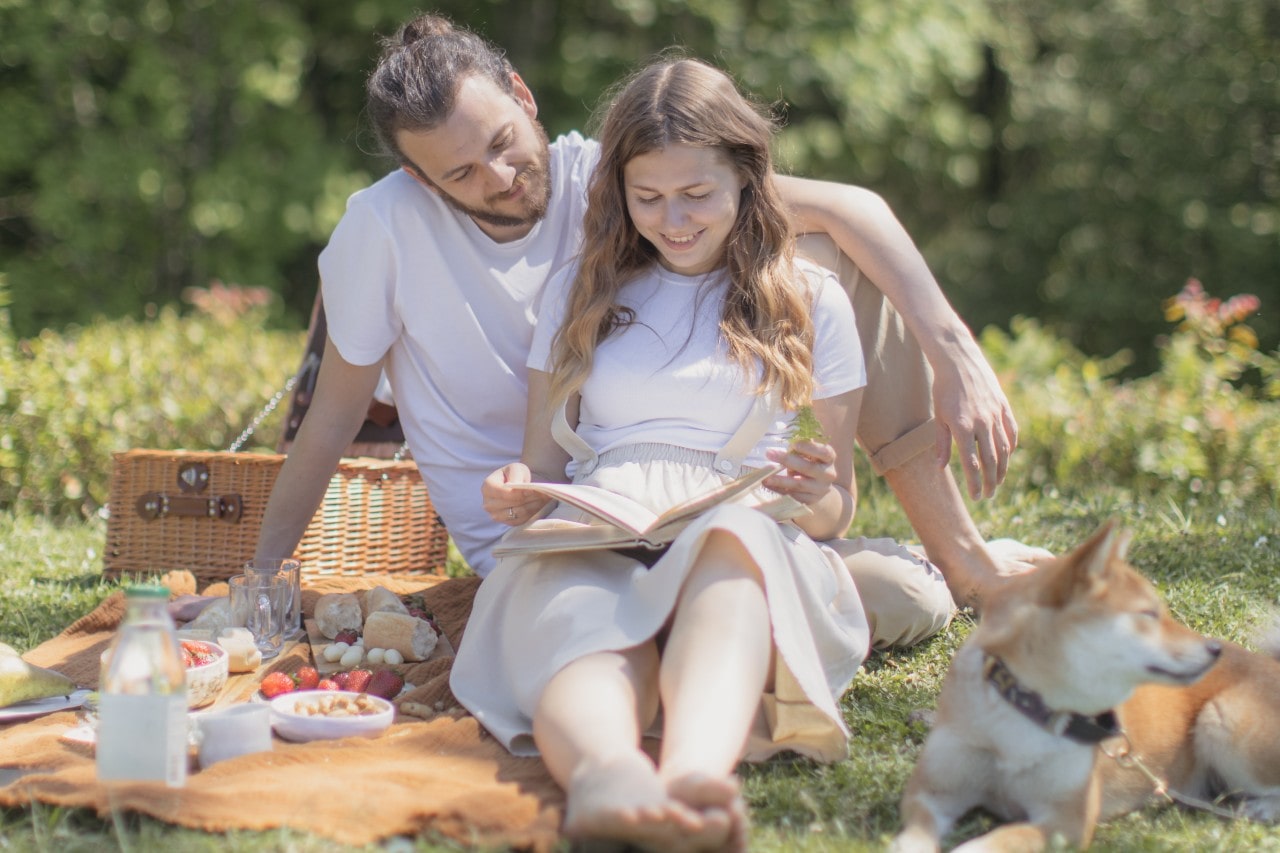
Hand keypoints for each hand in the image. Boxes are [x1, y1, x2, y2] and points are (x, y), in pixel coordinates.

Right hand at [481, 463, 548, 525]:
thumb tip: (521, 490)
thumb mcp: (516, 468)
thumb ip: (516, 476)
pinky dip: (531, 513)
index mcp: (487, 487)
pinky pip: (521, 520)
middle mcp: (488, 503)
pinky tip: (537, 504)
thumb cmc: (516, 475)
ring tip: (541, 498)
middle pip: (511, 503)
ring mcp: (496, 515)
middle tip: (541, 493)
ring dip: (532, 505)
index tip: (531, 490)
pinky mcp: (506, 522)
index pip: (502, 493)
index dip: (518, 492)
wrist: (519, 485)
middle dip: (527, 498)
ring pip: (517, 513)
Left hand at [764, 440, 837, 504]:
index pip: (823, 452)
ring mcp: (820, 489)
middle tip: (769, 453)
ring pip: (799, 484)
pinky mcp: (810, 500)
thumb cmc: (810, 463)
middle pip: (808, 468)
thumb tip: (790, 439)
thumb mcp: (810, 453)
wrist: (818, 487)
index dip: (809, 448)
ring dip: (780, 480)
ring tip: (766, 477)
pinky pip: (793, 496)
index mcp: (829, 458)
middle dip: (787, 460)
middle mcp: (828, 474)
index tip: (793, 443)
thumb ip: (802, 447)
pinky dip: (779, 490)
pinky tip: (768, 485)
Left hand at [929, 335, 1017, 500]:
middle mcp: (982, 423)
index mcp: (963, 427)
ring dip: (1002, 469)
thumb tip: (941, 467)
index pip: (972, 464)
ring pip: (1004, 449)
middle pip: (991, 460)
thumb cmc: (943, 389)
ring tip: (998, 481)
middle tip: (988, 495)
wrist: (959, 361)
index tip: (976, 496)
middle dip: (990, 481)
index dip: (975, 483)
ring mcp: (995, 414)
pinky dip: (1011, 446)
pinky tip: (1007, 457)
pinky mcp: (1004, 406)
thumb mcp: (939, 417)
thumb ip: (942, 443)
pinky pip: (1012, 431)